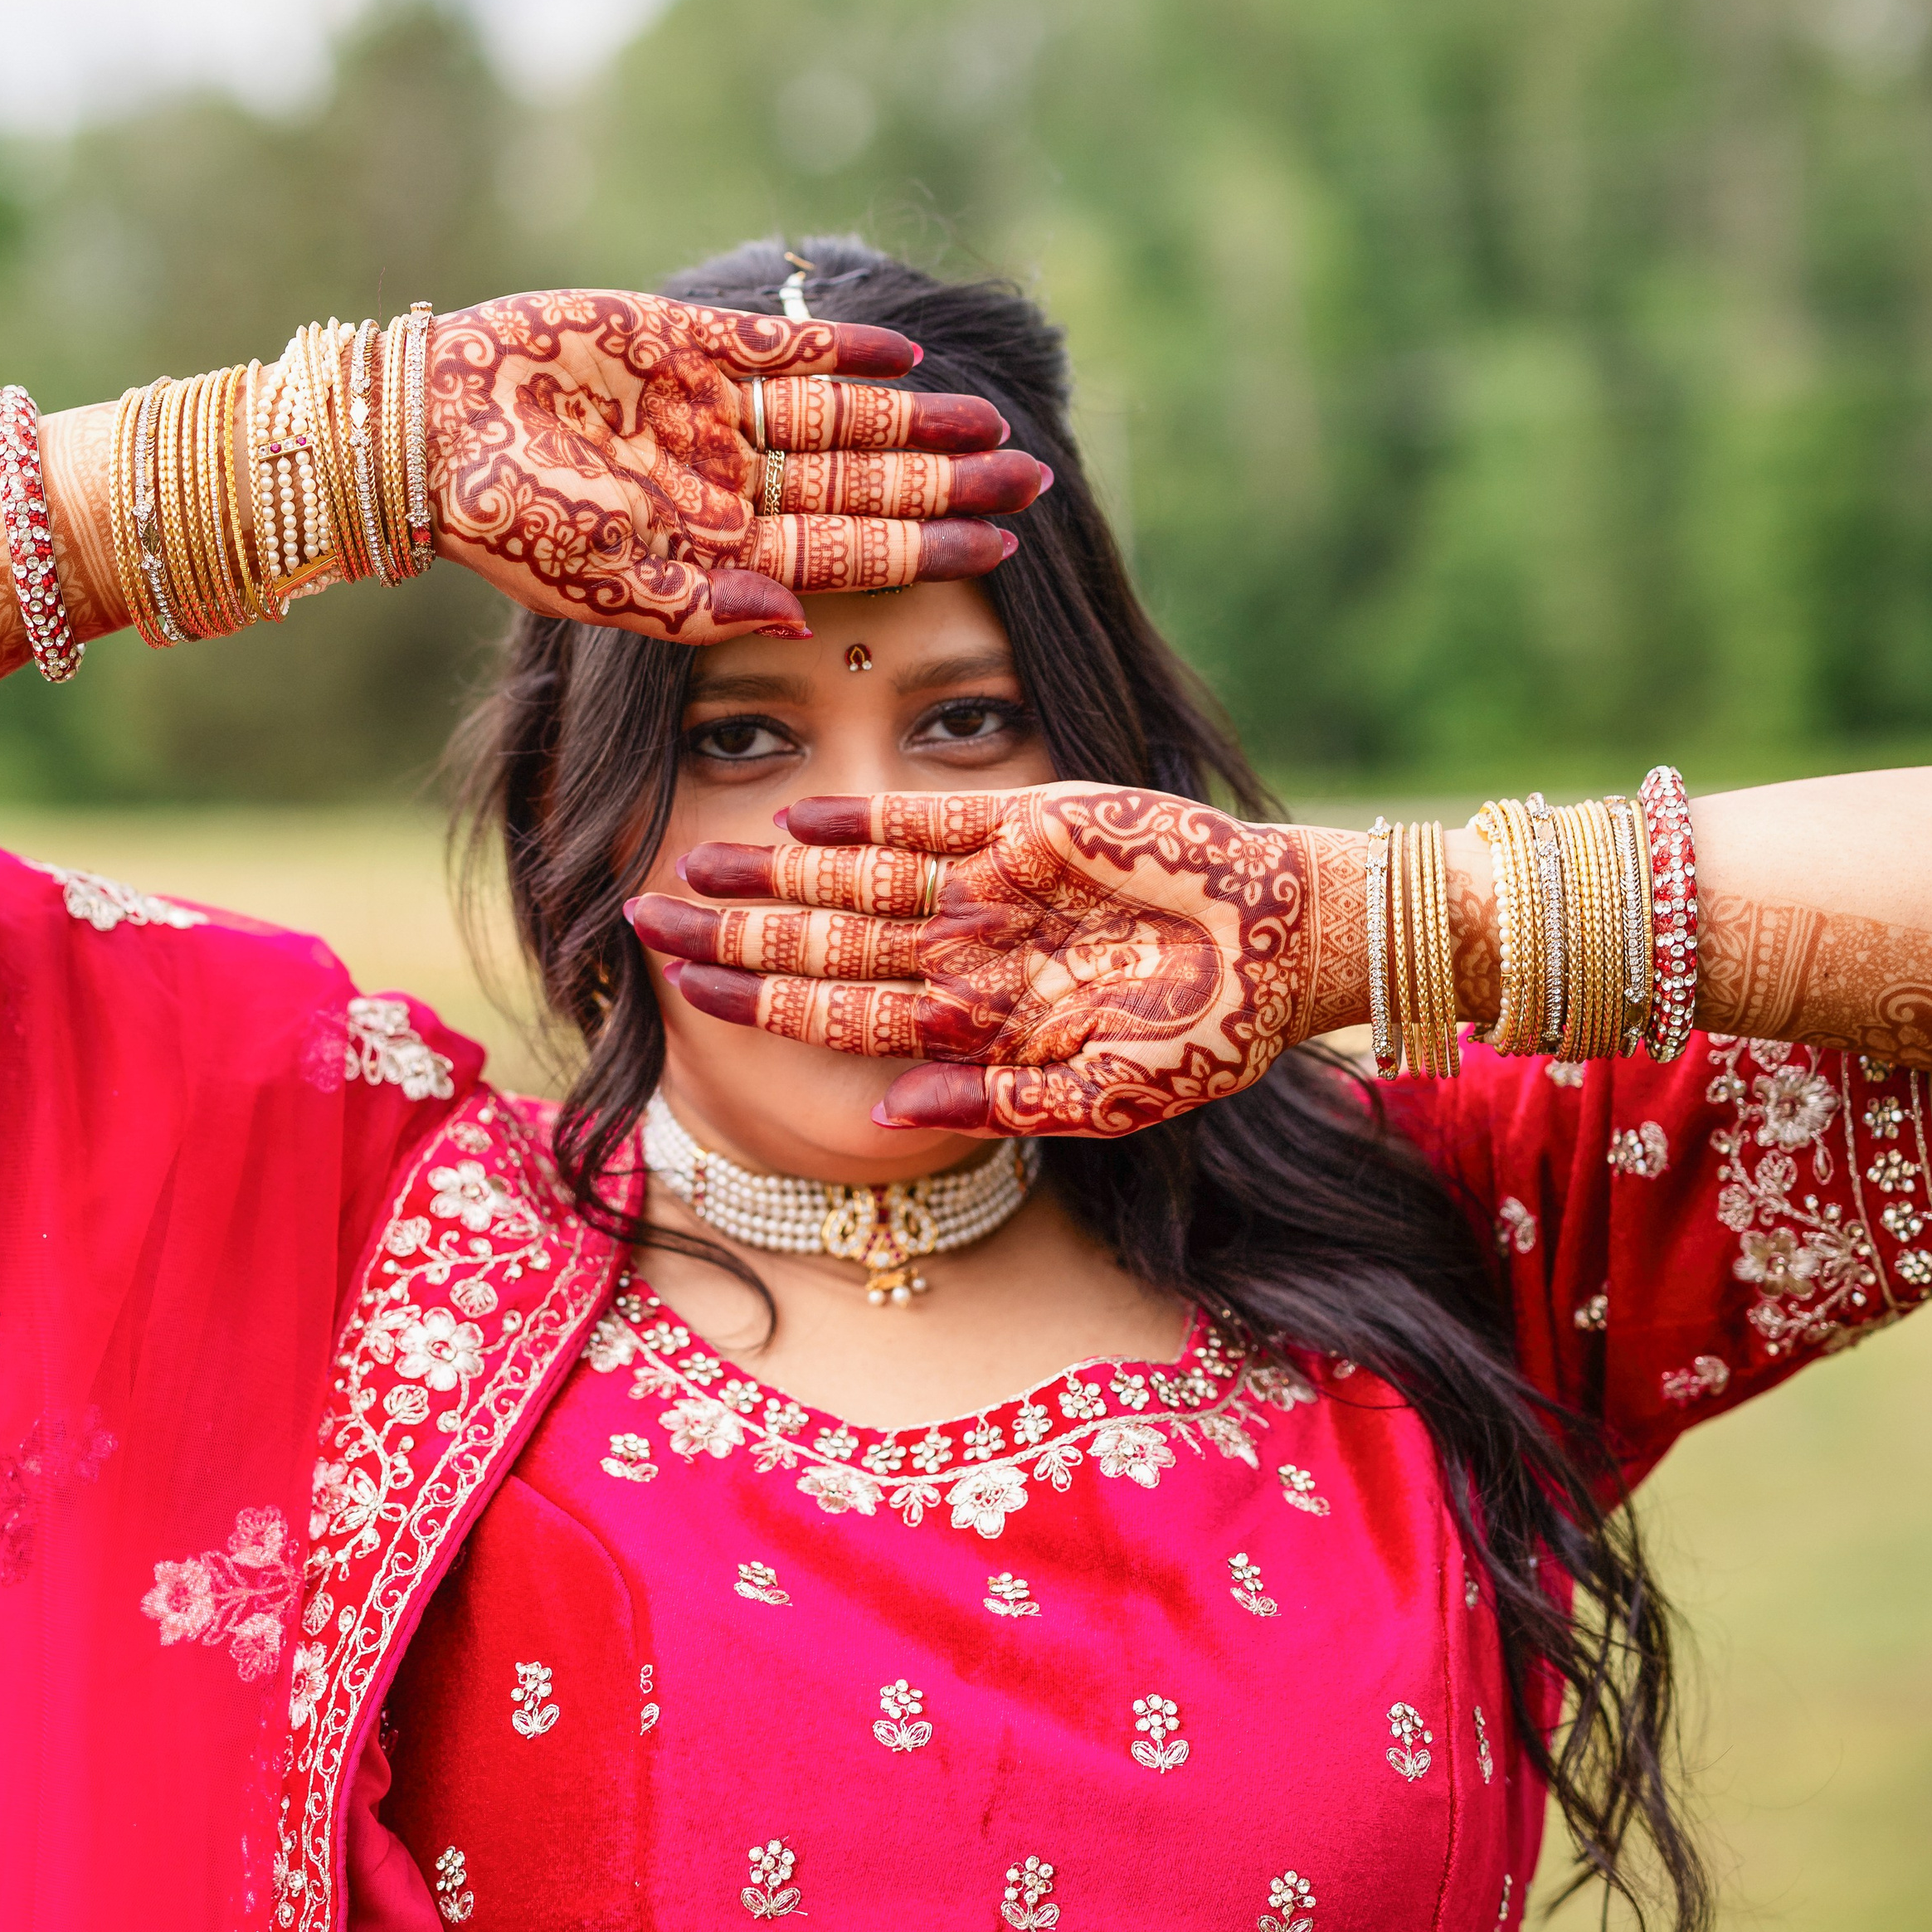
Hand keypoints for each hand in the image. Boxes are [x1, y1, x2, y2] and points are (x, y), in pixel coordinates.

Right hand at [425, 290, 1041, 641]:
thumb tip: (800, 623)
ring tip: (991, 416)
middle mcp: (733, 484)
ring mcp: (716, 412)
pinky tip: (905, 350)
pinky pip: (784, 347)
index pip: (851, 552)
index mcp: (723, 550)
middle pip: (867, 484)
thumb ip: (702, 607)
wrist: (427, 433)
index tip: (1003, 545)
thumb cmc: (505, 526)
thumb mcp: (606, 586)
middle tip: (1036, 474)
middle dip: (950, 483)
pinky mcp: (686, 342)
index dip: (927, 548)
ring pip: (843, 416)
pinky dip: (843, 347)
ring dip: (914, 416)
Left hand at [628, 785, 1364, 1133]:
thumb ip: (990, 1104)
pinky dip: (865, 820)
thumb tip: (883, 1112)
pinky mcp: (1031, 820)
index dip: (761, 1000)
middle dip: (734, 934)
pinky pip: (929, 820)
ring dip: (777, 874)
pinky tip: (797, 818)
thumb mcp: (1102, 1098)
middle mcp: (966, 949)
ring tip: (693, 861)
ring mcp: (992, 883)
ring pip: (857, 879)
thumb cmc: (1207, 1038)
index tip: (680, 991)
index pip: (839, 1010)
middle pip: (825, 942)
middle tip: (639, 917)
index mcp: (973, 1021)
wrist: (1292, 950)